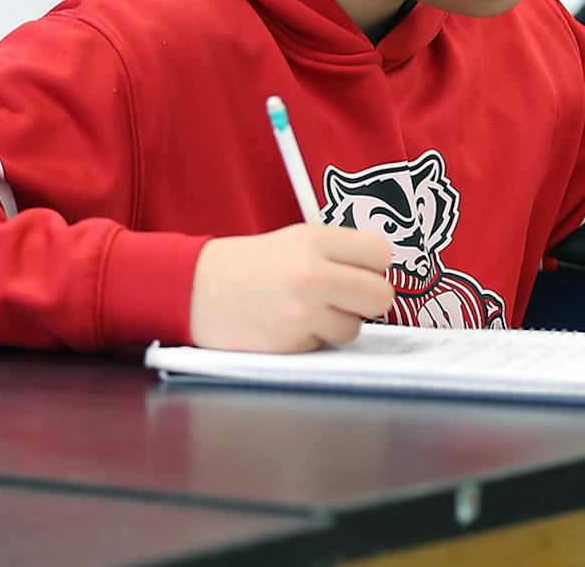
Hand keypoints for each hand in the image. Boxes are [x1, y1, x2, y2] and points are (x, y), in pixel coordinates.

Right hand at [189, 224, 393, 351]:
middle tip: (348, 295)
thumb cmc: (254, 264)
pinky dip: (313, 338)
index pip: (381, 254)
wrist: (195, 289)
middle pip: (381, 296)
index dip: (374, 264)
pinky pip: (325, 345)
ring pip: (356, 327)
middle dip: (370, 299)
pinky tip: (288, 324)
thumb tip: (389, 270)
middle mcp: (311, 276)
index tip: (361, 268)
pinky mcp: (289, 345)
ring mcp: (300, 314)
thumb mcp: (298, 240)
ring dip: (339, 322)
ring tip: (308, 308)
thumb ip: (343, 251)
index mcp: (315, 241)